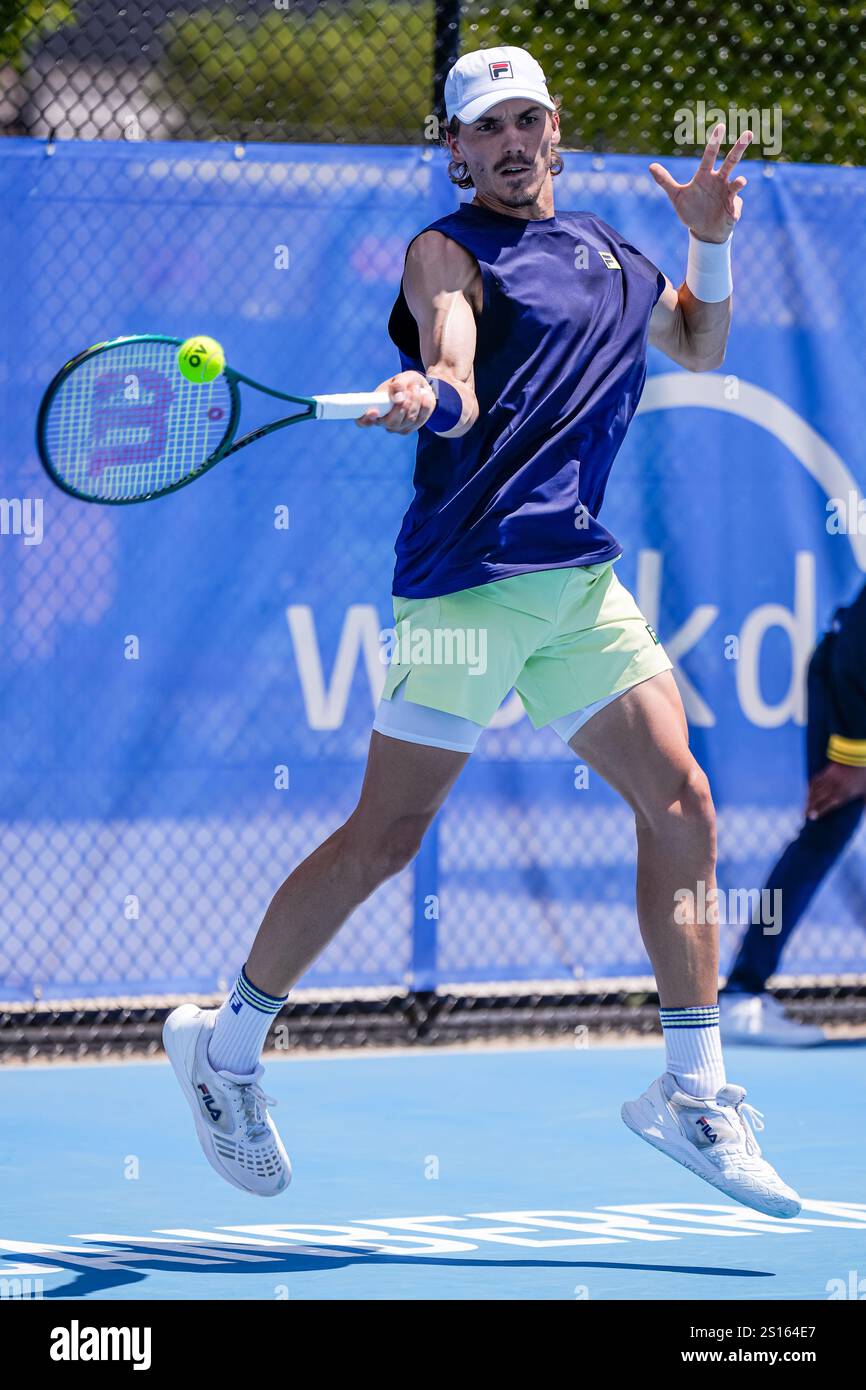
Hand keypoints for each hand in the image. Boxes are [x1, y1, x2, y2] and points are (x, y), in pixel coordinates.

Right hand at [354, 371, 435, 433]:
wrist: (420, 388)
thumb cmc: (405, 383)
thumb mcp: (402, 378)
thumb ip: (398, 385)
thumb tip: (398, 398)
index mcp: (373, 408)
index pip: (362, 421)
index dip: (365, 419)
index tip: (373, 411)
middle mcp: (383, 421)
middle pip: (390, 423)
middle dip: (402, 407)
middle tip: (408, 391)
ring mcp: (397, 427)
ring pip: (408, 419)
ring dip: (415, 401)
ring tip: (415, 388)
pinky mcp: (411, 428)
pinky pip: (420, 419)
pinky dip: (424, 405)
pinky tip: (423, 396)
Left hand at [649, 123, 750, 243]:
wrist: (703, 230)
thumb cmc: (691, 210)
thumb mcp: (676, 196)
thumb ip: (665, 181)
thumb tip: (650, 165)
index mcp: (705, 175)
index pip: (709, 156)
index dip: (714, 142)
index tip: (721, 126)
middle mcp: (719, 180)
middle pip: (730, 161)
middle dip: (739, 148)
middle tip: (748, 133)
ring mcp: (727, 193)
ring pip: (738, 182)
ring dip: (740, 181)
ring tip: (741, 182)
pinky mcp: (733, 207)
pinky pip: (736, 206)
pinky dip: (735, 209)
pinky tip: (731, 215)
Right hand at [805, 762, 865, 819]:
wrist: (857, 756)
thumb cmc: (864, 775)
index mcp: (844, 793)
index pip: (828, 804)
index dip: (819, 810)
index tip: (811, 817)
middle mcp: (833, 787)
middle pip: (818, 798)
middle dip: (809, 806)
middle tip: (803, 814)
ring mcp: (828, 779)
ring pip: (815, 790)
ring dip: (808, 798)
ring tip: (803, 805)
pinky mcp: (826, 772)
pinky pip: (815, 780)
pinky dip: (810, 787)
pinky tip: (806, 791)